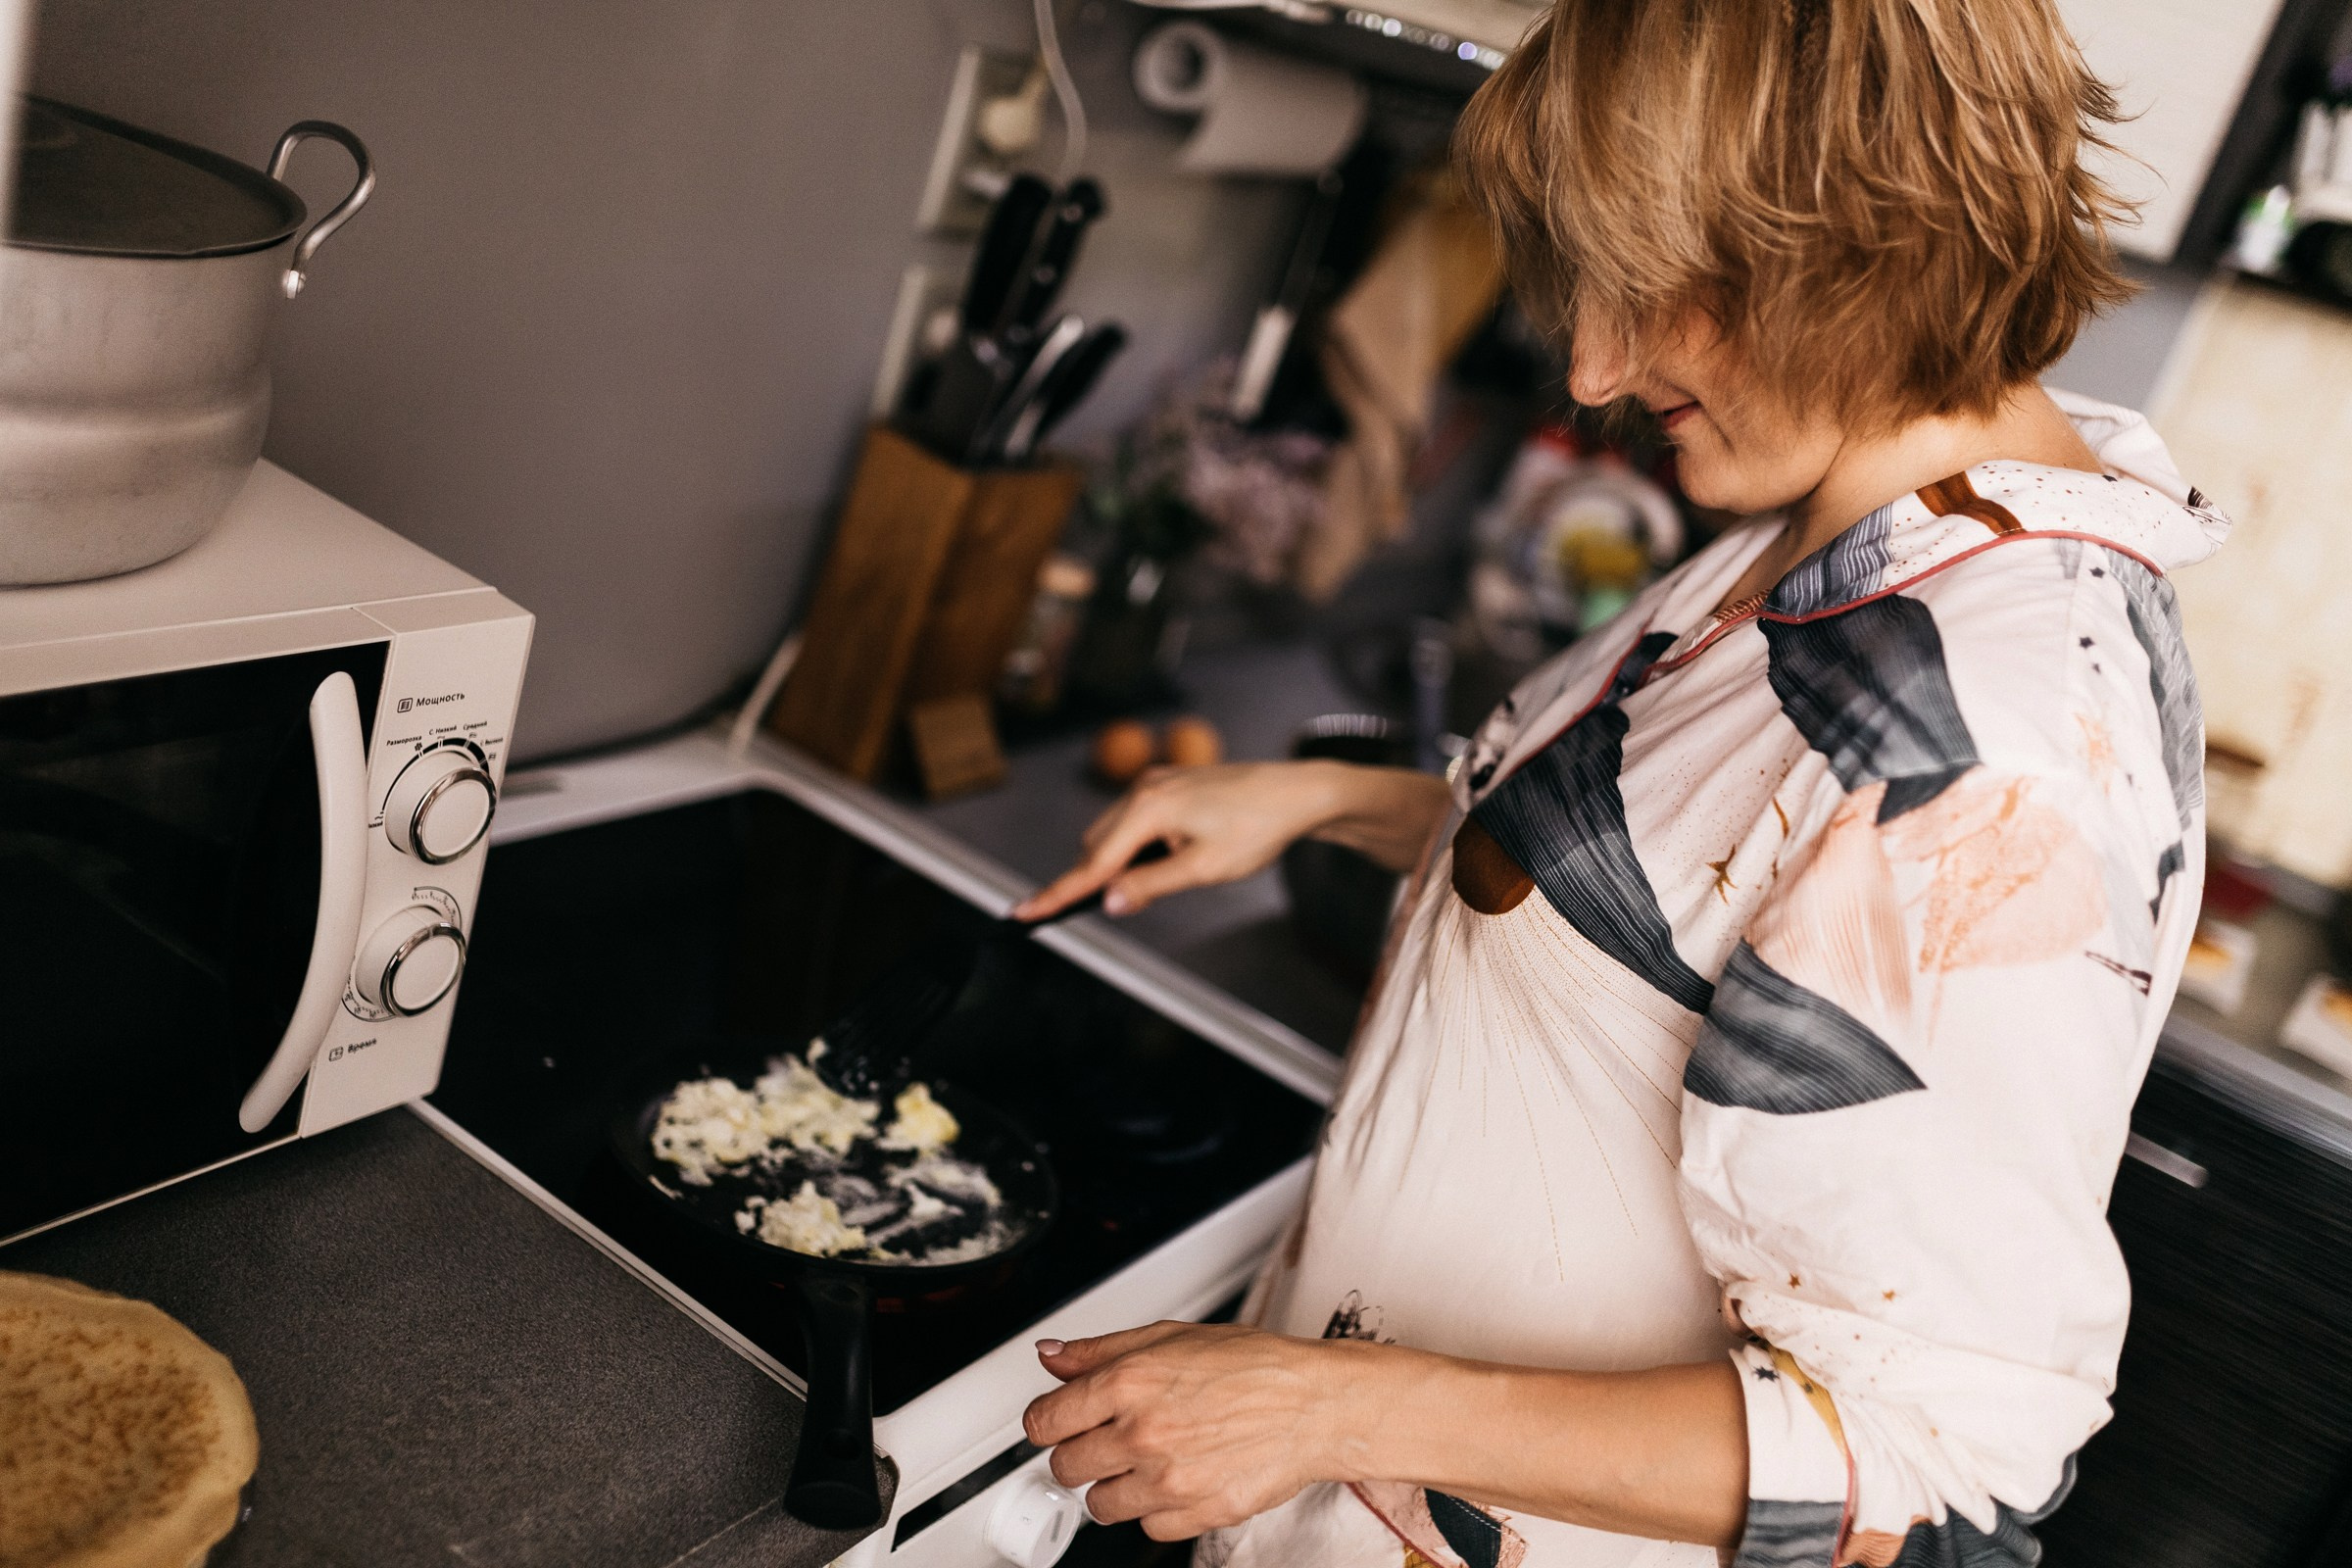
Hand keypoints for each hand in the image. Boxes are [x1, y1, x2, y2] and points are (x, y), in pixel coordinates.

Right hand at [1011, 761, 1345, 920]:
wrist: (1297, 794)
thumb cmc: (1257, 829)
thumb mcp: (1204, 869)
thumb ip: (1152, 886)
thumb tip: (1111, 902)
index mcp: (1147, 808)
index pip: (1092, 863)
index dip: (1058, 894)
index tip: (1024, 913)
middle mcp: (1144, 788)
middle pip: (1098, 846)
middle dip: (1102, 879)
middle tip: (1136, 902)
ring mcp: (1157, 782)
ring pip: (1117, 833)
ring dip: (1127, 861)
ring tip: (1179, 870)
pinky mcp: (1172, 783)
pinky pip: (1138, 819)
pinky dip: (1143, 844)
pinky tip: (1180, 852)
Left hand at [1022, 1322, 1351, 1540]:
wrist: (1315, 1405)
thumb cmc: (1253, 1366)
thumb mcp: (1171, 1337)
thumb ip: (1101, 1350)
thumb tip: (1051, 1356)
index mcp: (1130, 1381)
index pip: (1044, 1421)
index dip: (1050, 1421)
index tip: (1061, 1422)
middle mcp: (1143, 1433)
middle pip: (1065, 1467)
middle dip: (1082, 1453)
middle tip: (1111, 1439)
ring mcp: (1168, 1479)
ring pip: (1099, 1505)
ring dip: (1115, 1486)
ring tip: (1148, 1461)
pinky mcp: (1195, 1514)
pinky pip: (1147, 1529)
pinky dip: (1156, 1510)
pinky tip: (1178, 1480)